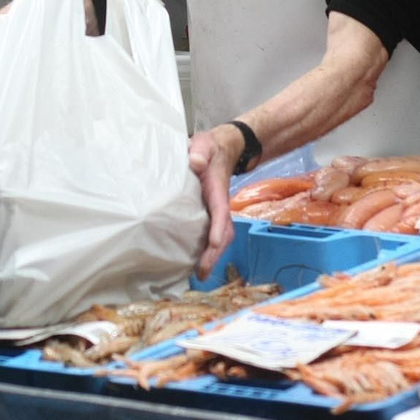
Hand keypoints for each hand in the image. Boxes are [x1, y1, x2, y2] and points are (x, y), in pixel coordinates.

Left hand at [187, 125, 240, 280]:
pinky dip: (208, 250)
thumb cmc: (209, 149)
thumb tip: (195, 161)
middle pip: (224, 232)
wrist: (221, 149)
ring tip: (200, 274)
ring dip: (212, 256)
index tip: (215, 243)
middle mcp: (219, 204)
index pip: (220, 211)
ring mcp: (215, 210)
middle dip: (216, 253)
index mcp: (217, 190)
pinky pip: (211, 234)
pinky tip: (196, 263)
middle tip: (203, 271)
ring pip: (221, 236)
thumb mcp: (204, 145)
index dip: (218, 227)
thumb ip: (199, 151)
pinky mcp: (209, 213)